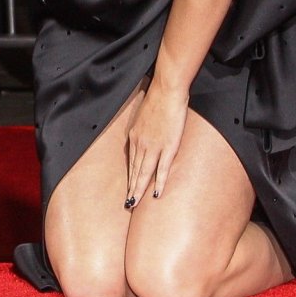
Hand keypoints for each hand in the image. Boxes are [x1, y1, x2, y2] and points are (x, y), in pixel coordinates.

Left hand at [124, 81, 187, 208]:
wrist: (167, 92)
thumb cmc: (158, 100)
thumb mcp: (144, 116)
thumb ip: (143, 128)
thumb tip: (145, 133)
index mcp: (135, 136)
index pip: (131, 161)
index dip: (130, 176)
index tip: (129, 188)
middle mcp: (140, 144)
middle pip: (134, 171)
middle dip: (131, 188)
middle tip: (128, 204)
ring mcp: (153, 146)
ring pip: (144, 173)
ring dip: (139, 190)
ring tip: (135, 204)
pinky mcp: (167, 147)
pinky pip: (161, 169)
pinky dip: (159, 183)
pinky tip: (156, 194)